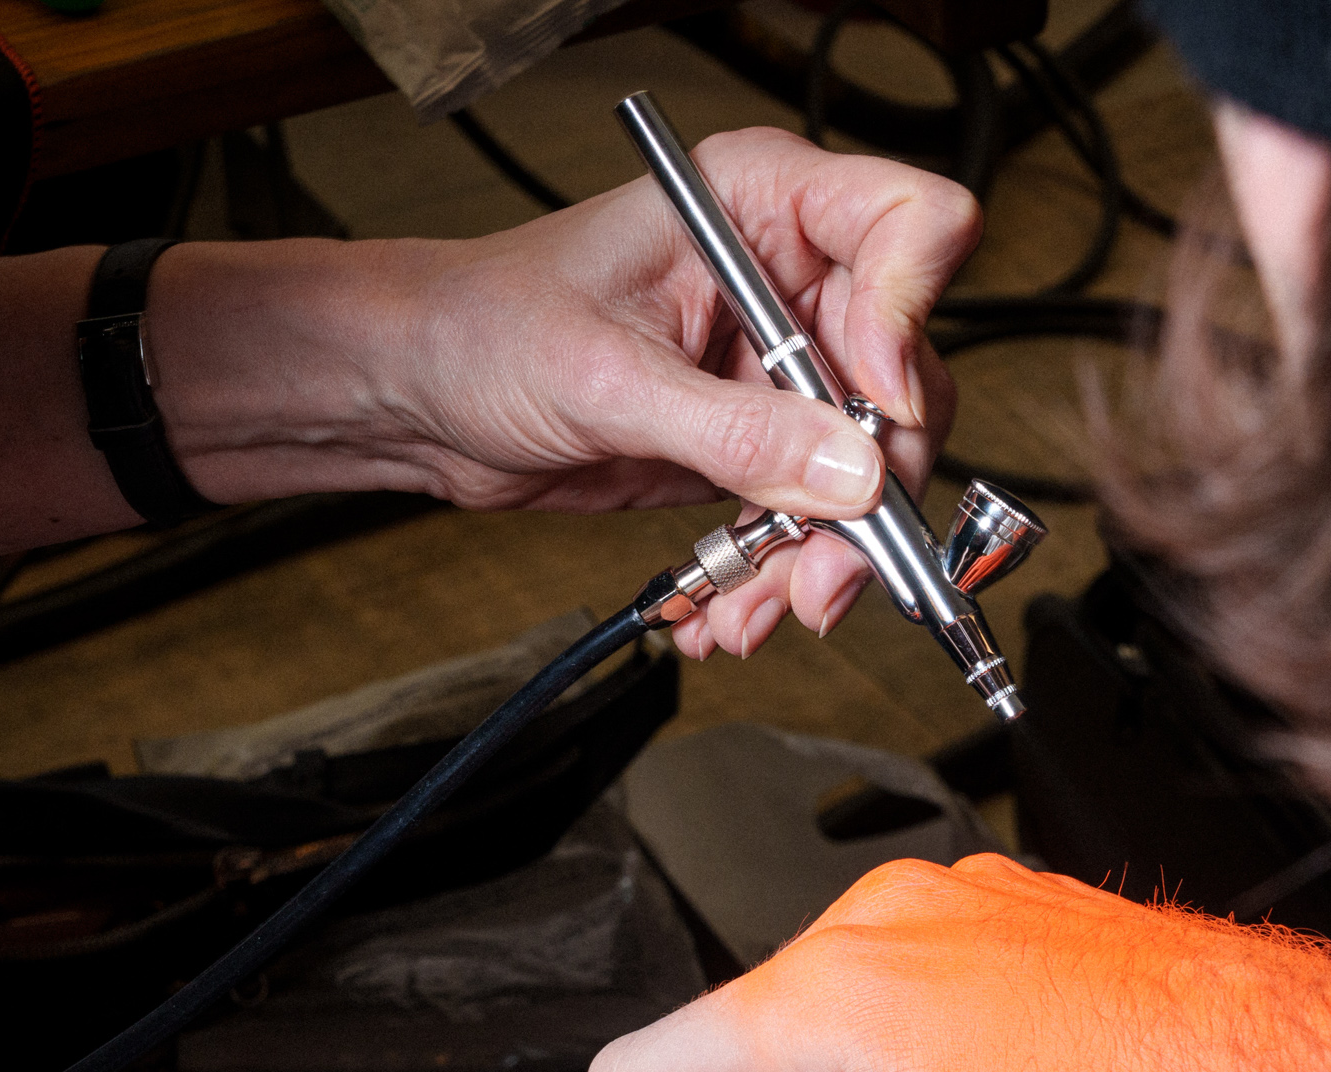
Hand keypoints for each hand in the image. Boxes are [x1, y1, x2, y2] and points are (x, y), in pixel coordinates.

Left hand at [156, 127, 977, 659]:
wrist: (421, 396)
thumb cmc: (481, 329)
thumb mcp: (607, 379)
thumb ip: (735, 430)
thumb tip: (851, 474)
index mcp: (762, 205)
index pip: (909, 226)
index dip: (909, 317)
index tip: (870, 407)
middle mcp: (788, 279)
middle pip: (908, 379)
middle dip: (872, 492)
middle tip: (823, 569)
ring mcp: (778, 366)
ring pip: (872, 468)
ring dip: (825, 557)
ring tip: (757, 608)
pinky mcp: (758, 440)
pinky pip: (815, 516)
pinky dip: (782, 573)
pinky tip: (729, 606)